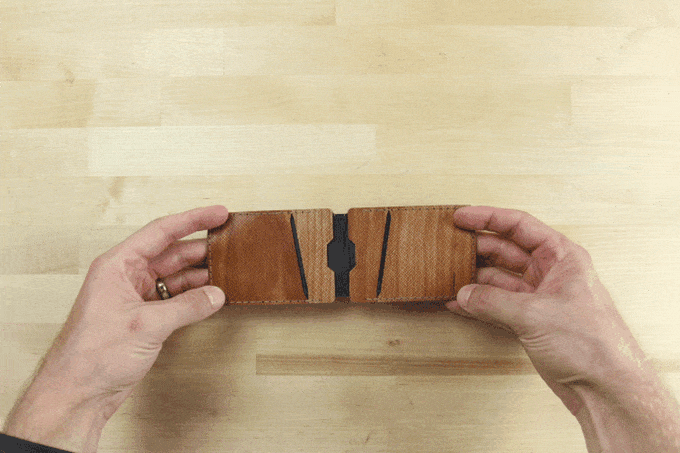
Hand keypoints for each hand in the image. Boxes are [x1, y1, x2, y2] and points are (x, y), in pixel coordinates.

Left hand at [3, 206, 228, 452]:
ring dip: (200, 276)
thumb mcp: (146, 325)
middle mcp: (127, 277)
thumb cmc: (93, 355)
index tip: (218, 213)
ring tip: (227, 271)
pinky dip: (194, 298)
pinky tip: (212, 297)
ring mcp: (136, 298)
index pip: (161, 232)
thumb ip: (186, 307)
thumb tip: (216, 295)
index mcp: (118, 265)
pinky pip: (175, 299)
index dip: (192, 220)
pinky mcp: (144, 318)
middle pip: (171, 253)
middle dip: (201, 249)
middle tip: (230, 244)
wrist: (78, 393)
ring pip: (175, 277)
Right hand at [446, 206, 679, 451]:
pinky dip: (478, 303)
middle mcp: (551, 273)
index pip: (519, 226)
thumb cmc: (592, 344)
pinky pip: (498, 303)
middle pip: (506, 249)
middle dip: (477, 247)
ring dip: (474, 278)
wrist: (605, 387)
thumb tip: (464, 293)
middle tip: (449, 246)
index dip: (488, 218)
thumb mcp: (535, 314)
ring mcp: (540, 297)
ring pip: (499, 277)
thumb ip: (493, 301)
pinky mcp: (531, 321)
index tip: (461, 216)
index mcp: (562, 257)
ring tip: (449, 275)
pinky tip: (459, 303)